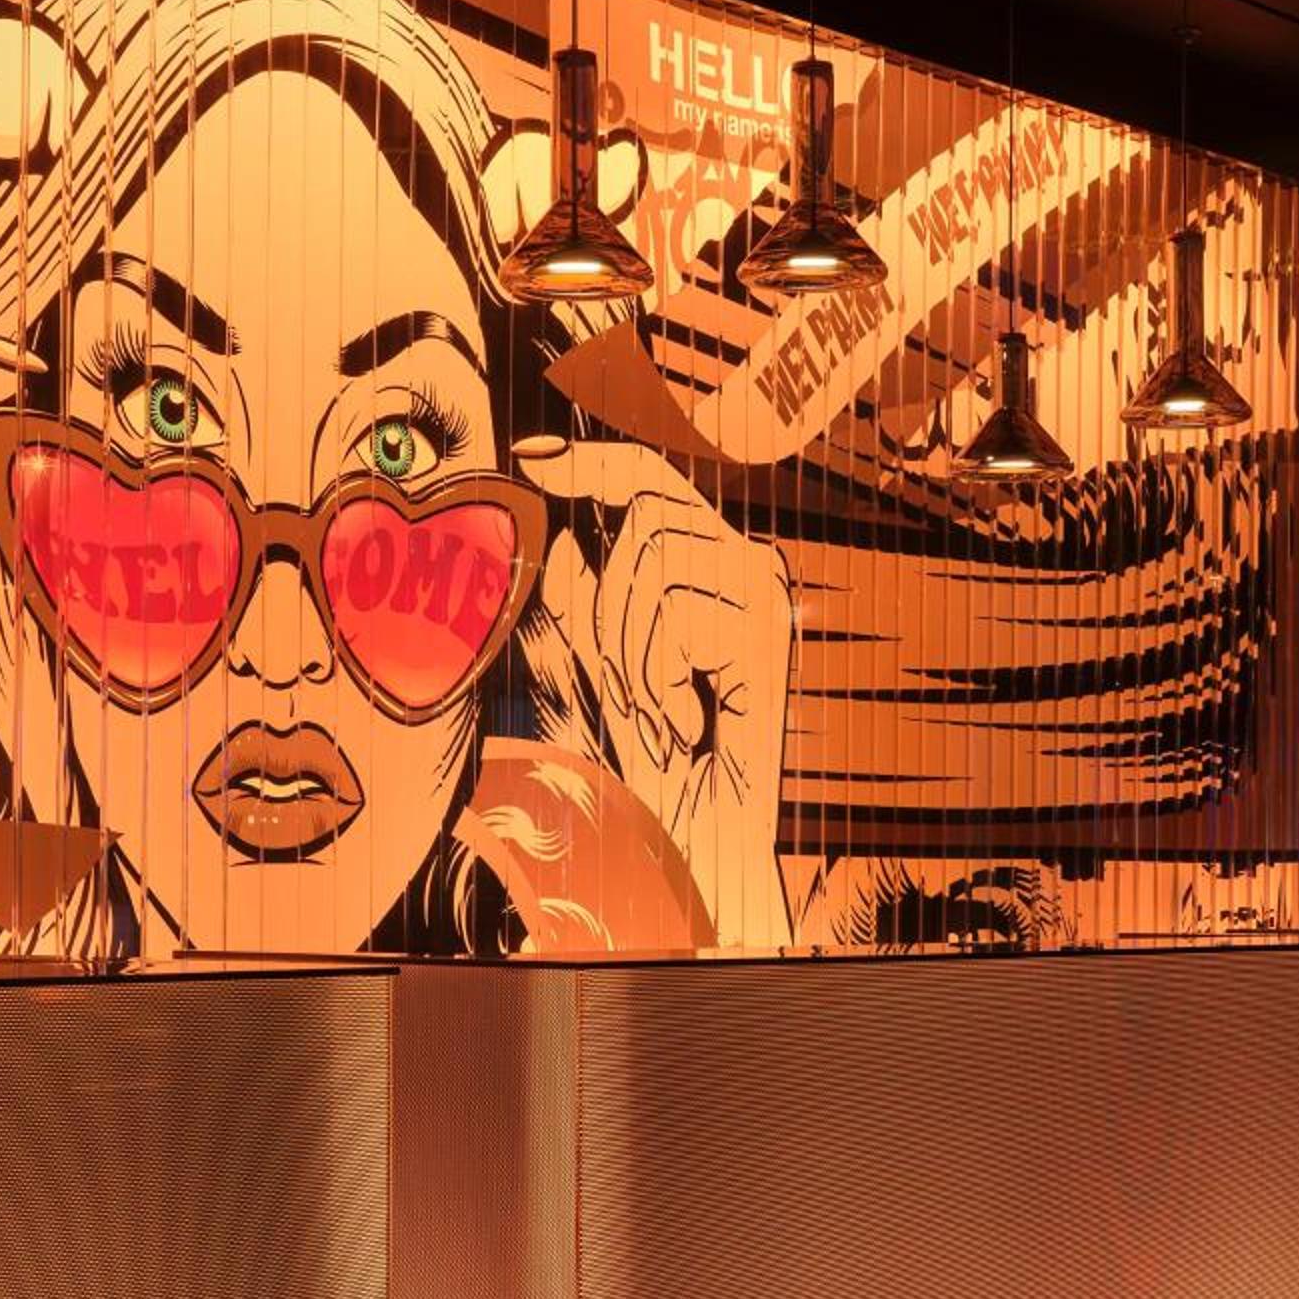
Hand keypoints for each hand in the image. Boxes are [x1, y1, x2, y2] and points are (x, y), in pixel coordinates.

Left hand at [525, 441, 794, 947]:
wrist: (705, 838)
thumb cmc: (662, 763)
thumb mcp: (607, 668)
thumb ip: (587, 604)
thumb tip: (567, 540)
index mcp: (715, 566)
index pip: (652, 480)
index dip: (592, 460)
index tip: (530, 459)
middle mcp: (750, 568)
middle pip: (649, 512)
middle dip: (611, 600)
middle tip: (631, 680)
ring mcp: (766, 596)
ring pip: (656, 560)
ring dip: (634, 646)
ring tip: (662, 705)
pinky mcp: (768, 632)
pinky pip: (674, 612)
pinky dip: (659, 675)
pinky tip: (688, 720)